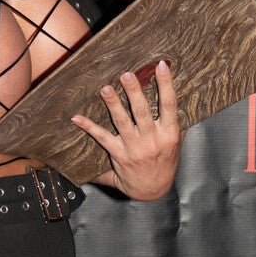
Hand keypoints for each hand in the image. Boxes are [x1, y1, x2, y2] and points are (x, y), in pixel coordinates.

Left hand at [71, 62, 181, 200]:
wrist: (153, 190)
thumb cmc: (165, 163)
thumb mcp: (176, 145)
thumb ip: (175, 123)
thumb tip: (178, 96)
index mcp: (169, 134)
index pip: (169, 105)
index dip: (166, 84)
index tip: (161, 66)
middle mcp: (152, 140)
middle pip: (142, 112)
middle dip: (134, 92)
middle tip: (127, 74)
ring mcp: (134, 148)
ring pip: (122, 122)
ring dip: (113, 104)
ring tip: (106, 88)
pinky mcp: (119, 155)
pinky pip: (102, 138)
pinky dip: (89, 127)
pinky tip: (77, 117)